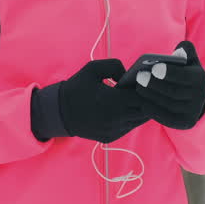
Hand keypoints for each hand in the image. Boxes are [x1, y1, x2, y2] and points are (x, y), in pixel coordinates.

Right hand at [31, 59, 148, 142]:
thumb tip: (129, 77)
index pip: (143, 97)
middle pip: (145, 111)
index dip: (146, 88)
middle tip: (141, 91)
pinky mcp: (110, 137)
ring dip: (140, 110)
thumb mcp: (92, 68)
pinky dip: (130, 119)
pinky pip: (128, 128)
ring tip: (133, 99)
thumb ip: (115, 66)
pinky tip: (123, 109)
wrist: (58, 112)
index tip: (142, 82)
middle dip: (146, 100)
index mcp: (113, 100)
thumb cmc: (77, 87)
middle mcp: (116, 118)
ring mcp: (114, 130)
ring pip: (139, 121)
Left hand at [133, 41, 204, 129]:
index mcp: (201, 79)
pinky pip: (165, 117)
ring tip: (138, 87)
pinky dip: (152, 109)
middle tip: (139, 77)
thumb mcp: (189, 61)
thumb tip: (180, 50)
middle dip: (155, 84)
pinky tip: (142, 101)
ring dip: (151, 96)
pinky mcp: (184, 122)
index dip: (169, 72)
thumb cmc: (185, 74)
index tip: (154, 68)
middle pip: (174, 92)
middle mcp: (200, 97)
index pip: (184, 76)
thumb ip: (185, 51)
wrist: (194, 99)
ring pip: (168, 104)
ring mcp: (193, 112)